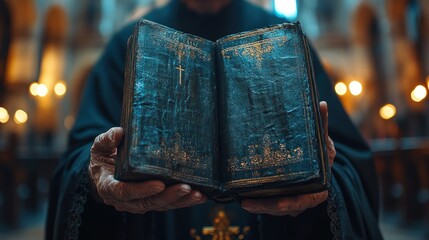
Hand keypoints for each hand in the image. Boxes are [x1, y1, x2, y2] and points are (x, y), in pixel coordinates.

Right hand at [88, 127, 206, 213]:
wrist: (105, 171)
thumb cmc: (103, 158)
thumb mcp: (99, 147)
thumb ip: (107, 140)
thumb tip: (119, 133)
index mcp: (109, 187)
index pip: (125, 191)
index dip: (142, 190)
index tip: (159, 184)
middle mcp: (125, 200)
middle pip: (148, 201)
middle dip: (169, 196)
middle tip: (185, 188)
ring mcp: (140, 202)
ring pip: (161, 205)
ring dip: (181, 201)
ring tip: (197, 194)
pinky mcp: (152, 201)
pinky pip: (169, 204)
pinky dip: (185, 201)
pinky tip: (200, 196)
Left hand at [241, 101, 334, 215]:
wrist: (324, 166)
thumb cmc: (322, 154)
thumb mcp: (324, 141)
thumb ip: (322, 126)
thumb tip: (322, 104)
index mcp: (317, 188)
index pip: (300, 200)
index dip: (284, 204)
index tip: (274, 202)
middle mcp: (306, 199)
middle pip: (283, 208)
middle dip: (265, 207)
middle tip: (245, 203)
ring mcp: (296, 203)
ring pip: (276, 209)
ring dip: (259, 207)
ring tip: (242, 201)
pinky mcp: (286, 202)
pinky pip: (272, 206)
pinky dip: (260, 204)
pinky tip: (245, 200)